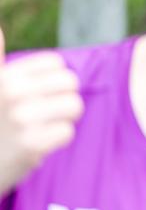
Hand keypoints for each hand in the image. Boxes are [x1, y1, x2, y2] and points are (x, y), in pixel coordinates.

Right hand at [0, 26, 83, 193]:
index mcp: (4, 77)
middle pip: (70, 82)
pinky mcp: (31, 144)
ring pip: (73, 106)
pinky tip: (35, 145)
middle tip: (39, 115)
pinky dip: (55, 141)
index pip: (55, 64)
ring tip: (38, 128)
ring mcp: (21, 118)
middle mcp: (11, 92)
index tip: (36, 95)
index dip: (52, 81)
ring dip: (60, 120)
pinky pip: (66, 132)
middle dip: (61, 99)